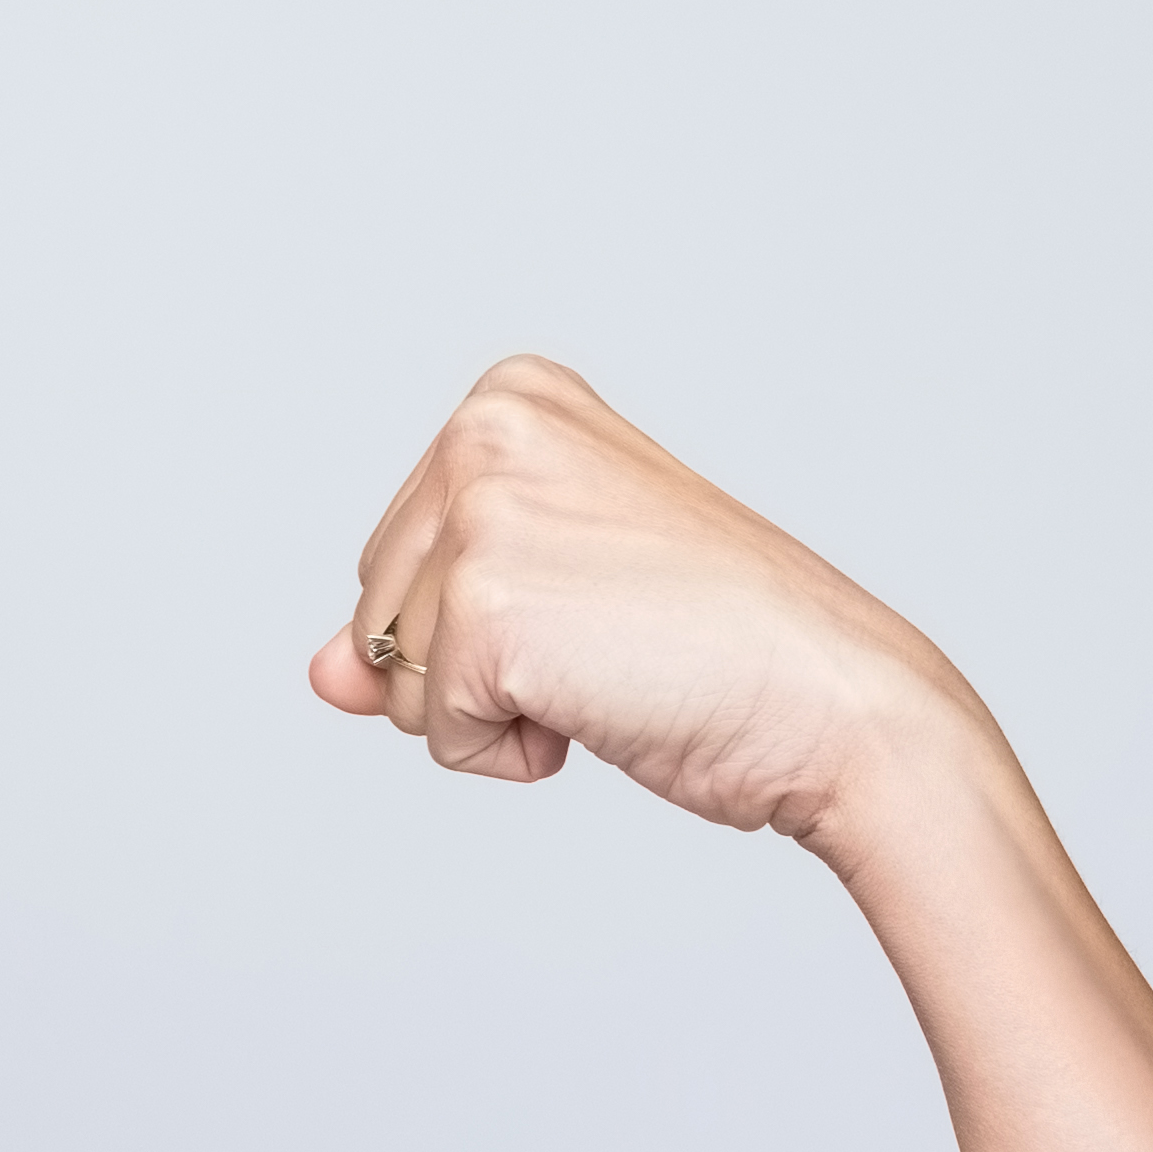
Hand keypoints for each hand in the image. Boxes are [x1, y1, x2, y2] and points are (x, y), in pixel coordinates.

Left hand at [307, 358, 975, 846]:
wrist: (831, 699)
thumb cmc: (716, 646)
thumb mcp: (548, 606)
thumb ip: (417, 621)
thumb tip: (321, 675)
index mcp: (509, 397)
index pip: (396, 555)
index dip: (486, 616)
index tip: (602, 594)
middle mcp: (485, 430)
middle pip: (377, 608)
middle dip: (473, 664)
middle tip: (612, 639)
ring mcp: (483, 516)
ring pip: (393, 676)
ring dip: (494, 708)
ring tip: (613, 664)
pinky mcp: (484, 611)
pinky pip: (433, 734)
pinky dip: (509, 753)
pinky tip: (603, 706)